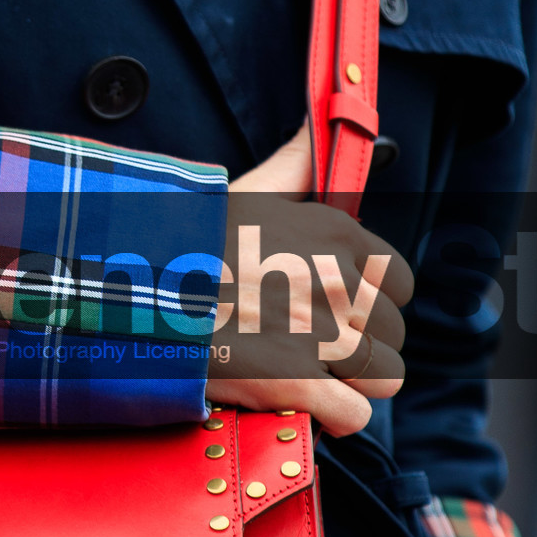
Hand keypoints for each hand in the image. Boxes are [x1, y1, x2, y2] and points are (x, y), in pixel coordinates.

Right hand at [207, 125, 412, 437]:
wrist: (135, 289)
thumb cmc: (190, 243)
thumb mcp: (250, 191)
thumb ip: (296, 161)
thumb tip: (317, 118)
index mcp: (335, 233)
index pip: (401, 284)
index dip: (371, 305)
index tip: (337, 311)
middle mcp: (335, 278)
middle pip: (393, 336)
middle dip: (362, 349)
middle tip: (312, 348)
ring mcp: (319, 332)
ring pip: (383, 378)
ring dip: (351, 386)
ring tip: (308, 377)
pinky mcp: (296, 382)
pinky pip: (354, 415)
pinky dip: (331, 419)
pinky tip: (302, 403)